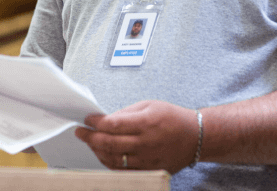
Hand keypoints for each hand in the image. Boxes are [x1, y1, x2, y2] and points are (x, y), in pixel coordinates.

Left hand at [75, 100, 198, 173]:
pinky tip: (103, 154)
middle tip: (81, 132)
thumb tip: (106, 120)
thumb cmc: (173, 117)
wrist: (195, 136)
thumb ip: (127, 112)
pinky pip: (121, 170)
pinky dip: (108, 163)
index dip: (96, 122)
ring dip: (97, 151)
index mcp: (147, 122)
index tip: (87, 119)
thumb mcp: (151, 105)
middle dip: (90, 137)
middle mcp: (146, 142)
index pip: (113, 124)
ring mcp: (146, 159)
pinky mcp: (147, 171)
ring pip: (112, 159)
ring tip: (91, 142)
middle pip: (109, 143)